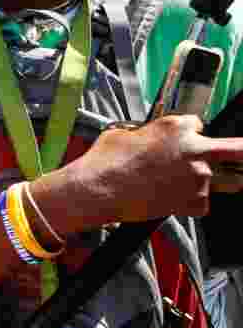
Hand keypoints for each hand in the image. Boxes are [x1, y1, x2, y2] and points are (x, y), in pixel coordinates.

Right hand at [73, 115, 242, 222]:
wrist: (97, 190)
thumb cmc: (106, 161)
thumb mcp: (125, 133)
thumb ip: (150, 133)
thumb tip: (152, 138)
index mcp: (177, 127)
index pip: (198, 124)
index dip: (191, 133)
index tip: (184, 139)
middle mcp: (194, 150)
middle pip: (238, 151)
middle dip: (238, 154)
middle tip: (237, 156)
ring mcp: (199, 178)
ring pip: (226, 180)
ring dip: (211, 180)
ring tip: (181, 183)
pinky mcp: (195, 202)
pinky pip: (204, 202)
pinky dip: (191, 201)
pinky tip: (169, 197)